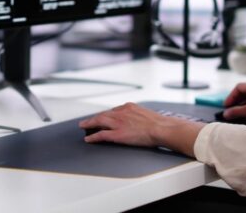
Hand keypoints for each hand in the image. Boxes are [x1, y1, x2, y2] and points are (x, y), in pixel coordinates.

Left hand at [78, 102, 204, 155]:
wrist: (161, 128)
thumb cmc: (158, 123)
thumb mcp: (146, 114)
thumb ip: (137, 115)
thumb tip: (137, 120)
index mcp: (128, 107)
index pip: (112, 110)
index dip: (105, 115)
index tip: (101, 117)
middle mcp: (121, 112)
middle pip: (103, 114)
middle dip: (94, 118)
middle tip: (86, 122)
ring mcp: (118, 123)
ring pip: (99, 121)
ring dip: (89, 124)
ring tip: (83, 127)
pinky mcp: (118, 134)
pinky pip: (101, 134)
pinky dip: (93, 136)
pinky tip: (88, 139)